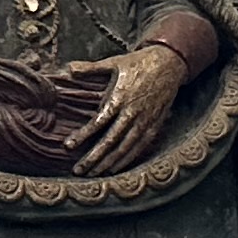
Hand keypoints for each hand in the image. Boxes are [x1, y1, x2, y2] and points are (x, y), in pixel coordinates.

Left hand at [68, 42, 187, 174]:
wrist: (168, 63)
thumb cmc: (138, 63)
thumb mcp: (114, 63)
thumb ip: (90, 68)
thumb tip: (68, 67)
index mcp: (119, 98)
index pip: (98, 122)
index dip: (82, 136)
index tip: (68, 146)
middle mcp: (132, 113)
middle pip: (110, 141)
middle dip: (93, 158)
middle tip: (78, 170)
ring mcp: (145, 121)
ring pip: (125, 148)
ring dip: (108, 163)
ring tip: (93, 174)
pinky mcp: (155, 125)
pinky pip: (140, 147)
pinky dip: (127, 159)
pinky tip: (115, 168)